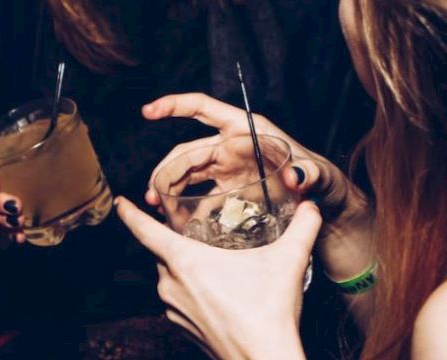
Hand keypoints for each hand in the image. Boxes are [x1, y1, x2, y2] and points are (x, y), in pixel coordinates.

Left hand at [116, 197, 320, 358]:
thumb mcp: (287, 261)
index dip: (130, 214)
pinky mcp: (180, 326)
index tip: (120, 202)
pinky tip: (218, 293)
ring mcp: (172, 308)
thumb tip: (311, 204)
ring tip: (216, 267)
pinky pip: (178, 298)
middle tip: (200, 236)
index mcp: (184, 260)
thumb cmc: (268, 311)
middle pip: (163, 253)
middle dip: (177, 242)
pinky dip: (191, 290)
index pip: (144, 230)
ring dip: (187, 268)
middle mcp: (170, 283)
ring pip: (171, 276)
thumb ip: (302, 227)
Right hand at [142, 93, 372, 278]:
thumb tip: (296, 176)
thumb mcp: (321, 175)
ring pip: (187, 173)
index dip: (175, 106)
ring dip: (168, 188)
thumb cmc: (326, 182)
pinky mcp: (228, 191)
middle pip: (188, 151)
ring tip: (157, 208)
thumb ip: (310, 173)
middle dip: (166, 169)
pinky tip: (176, 223)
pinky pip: (199, 196)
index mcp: (246, 130)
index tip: (149, 111)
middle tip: (153, 195)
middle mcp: (232, 146)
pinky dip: (185, 207)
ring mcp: (228, 169)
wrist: (326, 208)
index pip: (203, 109)